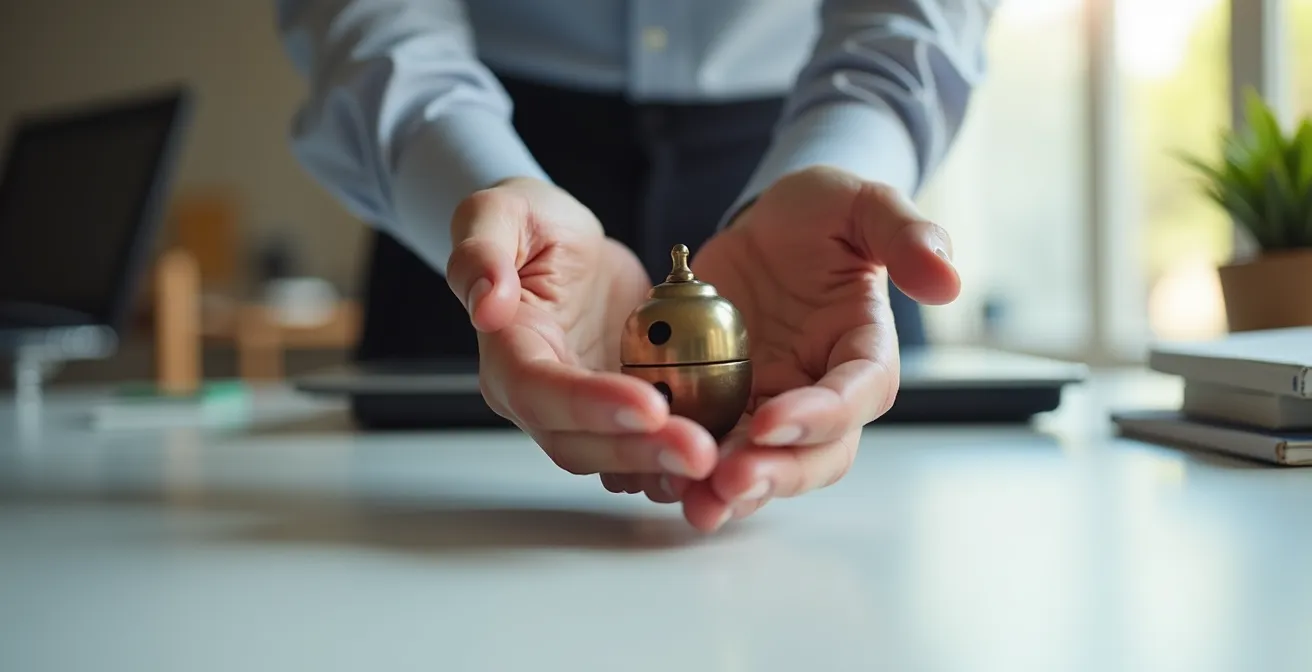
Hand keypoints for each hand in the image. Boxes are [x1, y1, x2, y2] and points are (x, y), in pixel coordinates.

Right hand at [445, 177, 720, 491]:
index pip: (540, 392)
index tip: (648, 404)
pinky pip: (643, 449)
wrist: (565, 242)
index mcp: (507, 354)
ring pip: (613, 460)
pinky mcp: (619, 412)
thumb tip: (487, 304)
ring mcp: (580, 412)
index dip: (590, 405)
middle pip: (578, 444)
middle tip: (698, 452)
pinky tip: (720, 459)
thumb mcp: (499, 212)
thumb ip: (481, 250)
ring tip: (714, 462)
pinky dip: (675, 463)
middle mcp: (538, 398)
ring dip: (662, 468)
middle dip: (639, 452)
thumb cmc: (530, 223)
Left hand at [676, 167, 961, 530]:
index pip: (856, 395)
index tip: (772, 420)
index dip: (820, 415)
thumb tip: (947, 280)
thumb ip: (905, 233)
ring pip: (761, 467)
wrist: (765, 226)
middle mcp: (821, 394)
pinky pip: (710, 451)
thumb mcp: (860, 204)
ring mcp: (771, 408)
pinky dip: (685, 470)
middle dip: (775, 475)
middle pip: (814, 456)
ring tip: (689, 500)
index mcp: (864, 352)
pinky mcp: (725, 410)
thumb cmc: (820, 213)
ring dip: (728, 491)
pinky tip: (651, 478)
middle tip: (728, 484)